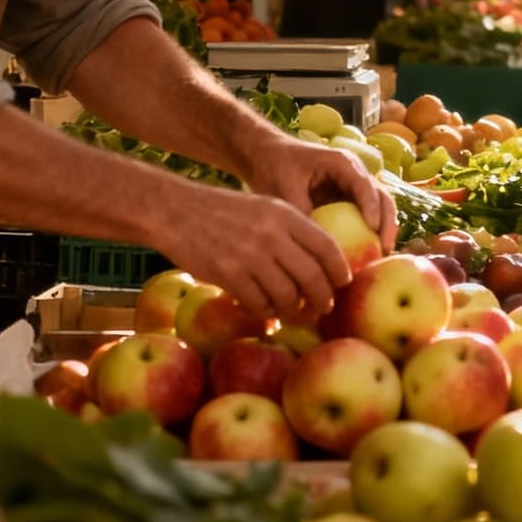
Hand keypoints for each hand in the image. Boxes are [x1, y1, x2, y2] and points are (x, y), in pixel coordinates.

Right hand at [164, 188, 351, 321]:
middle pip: (312, 276)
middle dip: (322, 297)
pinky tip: (267, 312)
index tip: (343, 282)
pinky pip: (258, 303)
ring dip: (294, 310)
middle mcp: (272, 235)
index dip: (339, 269)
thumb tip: (320, 261)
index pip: (327, 247)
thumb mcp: (265, 207)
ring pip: (287, 295)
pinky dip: (266, 312)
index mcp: (286, 215)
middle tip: (324, 307)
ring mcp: (250, 256)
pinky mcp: (228, 275)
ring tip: (295, 314)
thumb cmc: (226, 211)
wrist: (178, 211)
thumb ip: (292, 229)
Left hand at [245, 137, 399, 253]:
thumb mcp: (285, 187)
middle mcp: (356, 174)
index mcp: (343, 163)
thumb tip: (315, 240)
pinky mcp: (349, 201)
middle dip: (387, 224)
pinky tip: (366, 256)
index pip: (364, 185)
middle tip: (385, 249)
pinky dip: (370, 235)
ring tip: (381, 257)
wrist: (269, 155)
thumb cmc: (276, 165)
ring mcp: (354, 188)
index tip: (373, 229)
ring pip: (380, 208)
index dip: (371, 207)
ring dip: (383, 232)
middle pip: (381, 198)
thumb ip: (301, 210)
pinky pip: (366, 218)